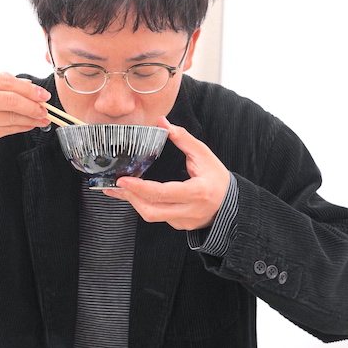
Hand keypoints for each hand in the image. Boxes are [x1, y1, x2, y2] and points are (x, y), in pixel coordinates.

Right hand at [0, 70, 50, 187]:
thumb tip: (28, 84)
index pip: (6, 82)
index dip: (28, 89)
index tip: (42, 94)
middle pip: (10, 98)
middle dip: (32, 103)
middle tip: (45, 107)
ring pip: (10, 116)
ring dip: (30, 118)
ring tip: (42, 118)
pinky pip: (5, 130)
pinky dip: (21, 127)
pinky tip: (29, 125)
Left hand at [101, 117, 230, 230]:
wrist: (231, 203)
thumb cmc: (216, 177)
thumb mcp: (203, 154)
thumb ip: (182, 138)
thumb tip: (162, 122)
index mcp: (197, 191)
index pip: (163, 193)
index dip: (140, 188)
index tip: (123, 181)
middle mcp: (190, 210)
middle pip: (152, 210)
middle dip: (131, 197)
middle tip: (116, 185)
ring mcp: (184, 221)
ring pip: (152, 216)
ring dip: (134, 202)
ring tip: (121, 190)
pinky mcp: (179, 225)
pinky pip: (157, 217)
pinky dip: (145, 205)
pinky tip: (137, 195)